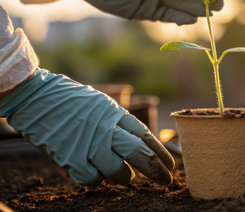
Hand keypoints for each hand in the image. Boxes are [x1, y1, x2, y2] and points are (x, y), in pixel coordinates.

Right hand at [0, 69, 174, 185]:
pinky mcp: (70, 157)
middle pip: (139, 154)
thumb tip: (142, 144)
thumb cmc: (74, 102)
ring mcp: (88, 143)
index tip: (171, 167)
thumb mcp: (104, 105)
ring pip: (117, 171)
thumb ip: (120, 124)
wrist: (39, 98)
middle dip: (156, 171)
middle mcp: (106, 129)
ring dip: (124, 178)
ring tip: (125, 177)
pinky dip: (96, 181)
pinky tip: (95, 174)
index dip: (162, 154)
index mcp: (116, 114)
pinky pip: (92, 179)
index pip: (146, 136)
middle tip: (166, 181)